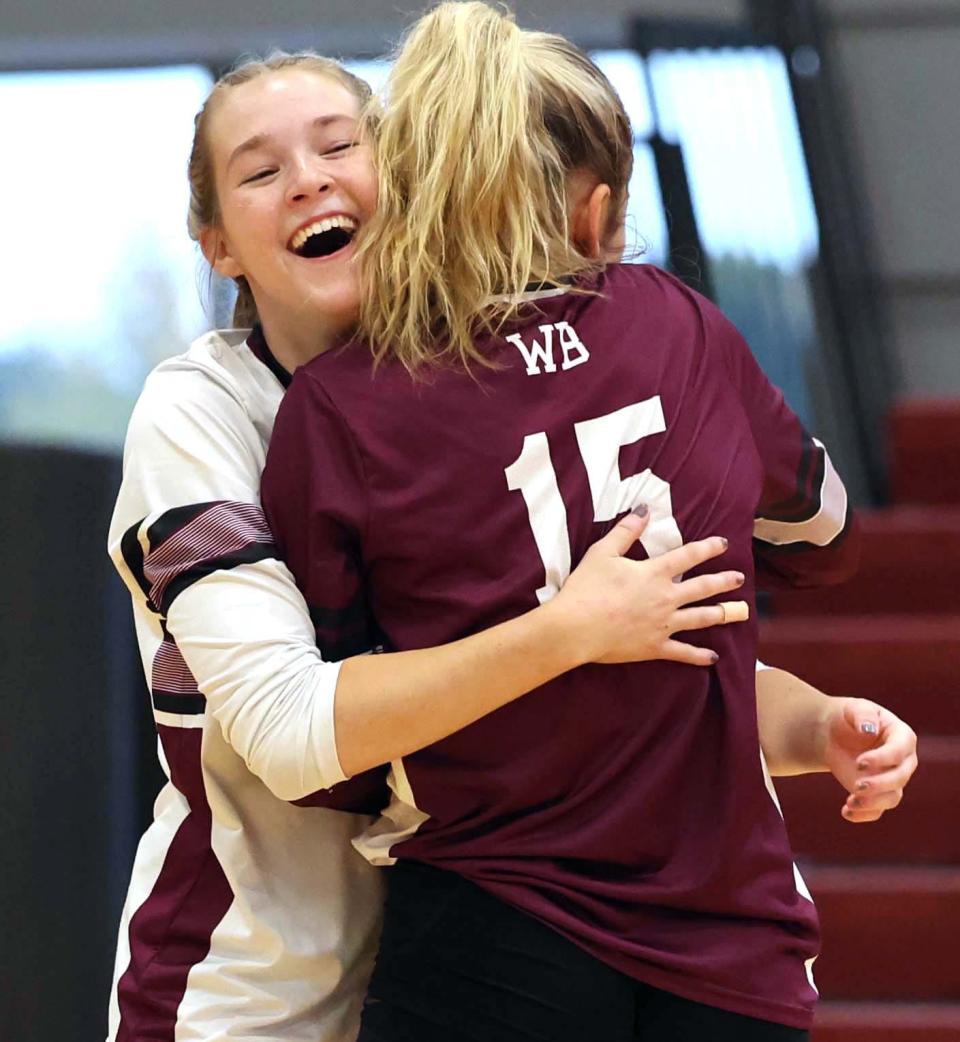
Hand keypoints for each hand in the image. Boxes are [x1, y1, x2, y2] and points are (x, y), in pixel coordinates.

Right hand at [551, 508, 748, 667]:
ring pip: (700, 618)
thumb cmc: (586, 588)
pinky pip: (683, 652)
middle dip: (723, 582)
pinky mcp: (655, 647)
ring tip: (739, 612)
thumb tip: (644, 510)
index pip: (688, 556)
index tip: (723, 544)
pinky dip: (699, 656)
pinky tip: (713, 657)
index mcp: (654, 573)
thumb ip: (625, 531)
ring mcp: (663, 624)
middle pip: (702, 588)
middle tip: (739, 578)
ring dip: (723, 614)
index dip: (707, 548)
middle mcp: (666, 598)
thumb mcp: (602, 553)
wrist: (576, 628)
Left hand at [821, 698, 918, 822]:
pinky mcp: (877, 794)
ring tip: (850, 803)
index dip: (883, 759)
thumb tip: (869, 729)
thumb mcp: (854, 708)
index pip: (900, 752)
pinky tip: (846, 812)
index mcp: (902, 737)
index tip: (860, 762)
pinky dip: (864, 815)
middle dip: (880, 784)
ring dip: (873, 803)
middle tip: (856, 786)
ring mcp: (891, 779)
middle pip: (900, 778)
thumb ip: (863, 715)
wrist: (833, 733)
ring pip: (892, 798)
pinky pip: (877, 810)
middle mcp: (903, 761)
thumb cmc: (848, 717)